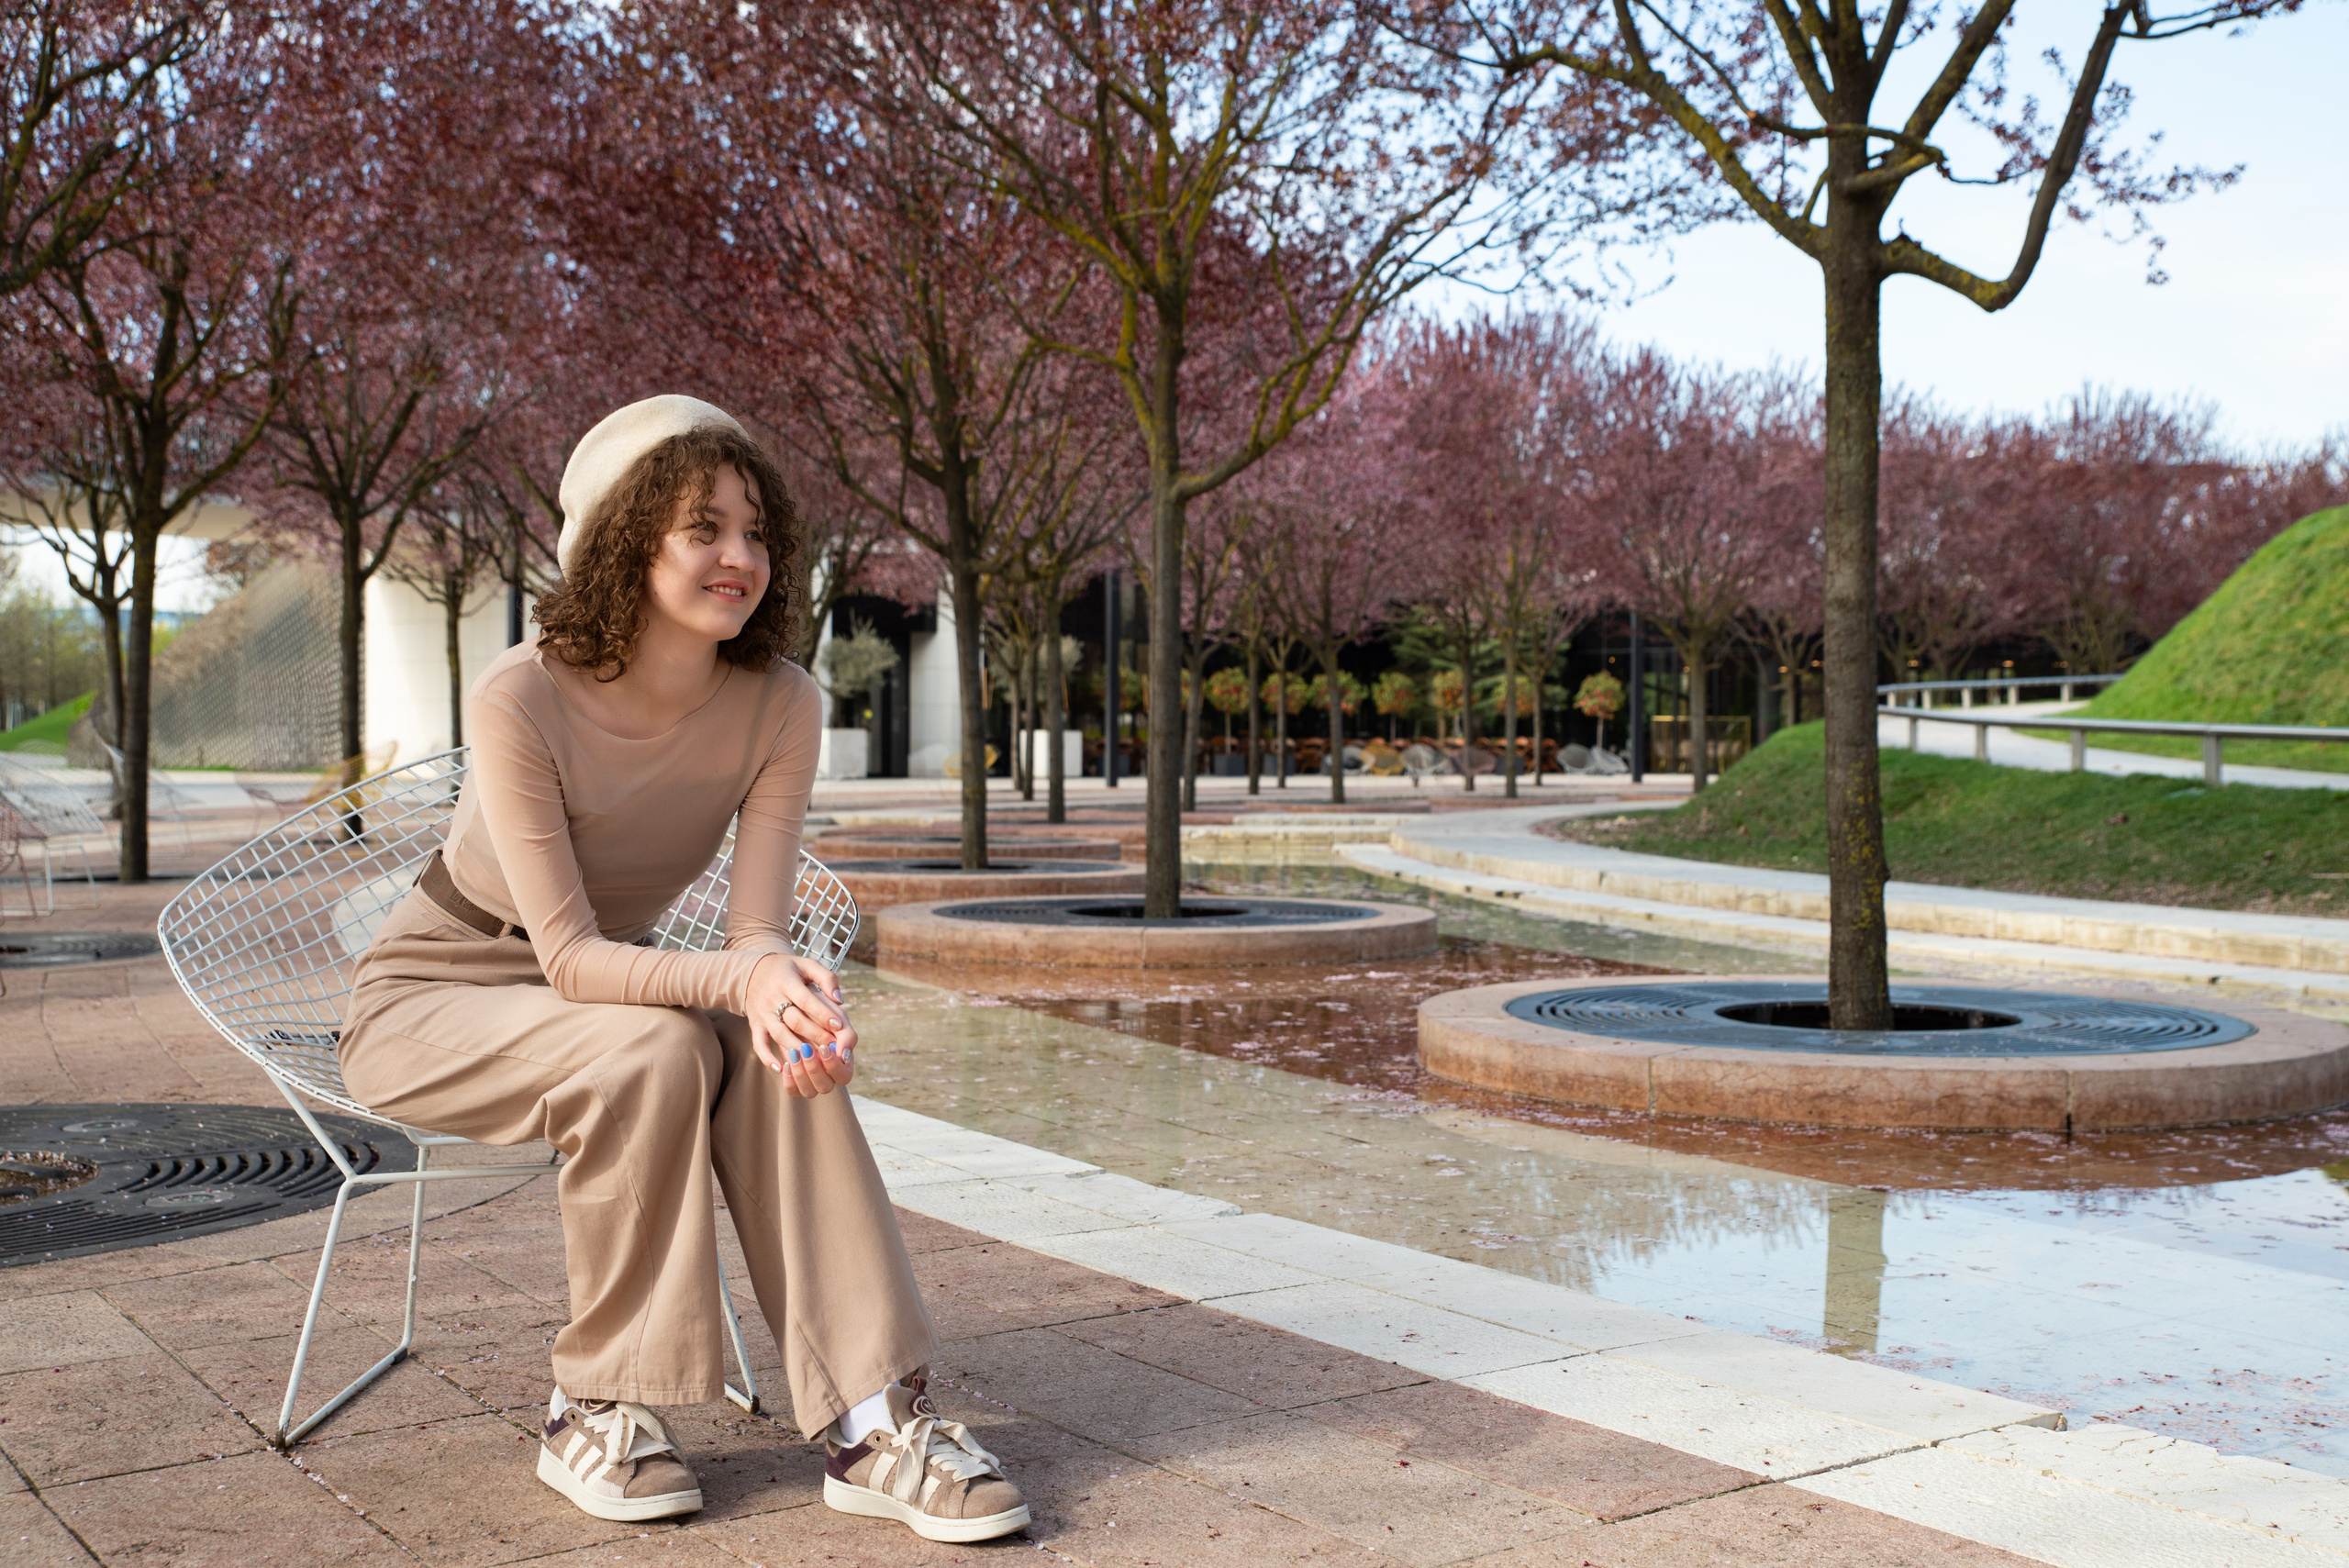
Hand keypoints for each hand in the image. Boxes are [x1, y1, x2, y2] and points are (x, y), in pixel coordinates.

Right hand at [746, 953, 856, 1096]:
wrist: (753, 971)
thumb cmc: (788, 969)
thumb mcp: (807, 964)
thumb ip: (826, 978)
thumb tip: (839, 1000)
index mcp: (786, 981)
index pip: (806, 1000)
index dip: (823, 1013)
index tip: (839, 1026)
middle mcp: (772, 998)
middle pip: (795, 1021)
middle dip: (816, 1035)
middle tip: (834, 1047)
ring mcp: (762, 1014)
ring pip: (780, 1035)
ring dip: (798, 1049)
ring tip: (816, 1059)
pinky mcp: (755, 1025)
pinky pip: (758, 1044)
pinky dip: (767, 1058)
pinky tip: (781, 1069)